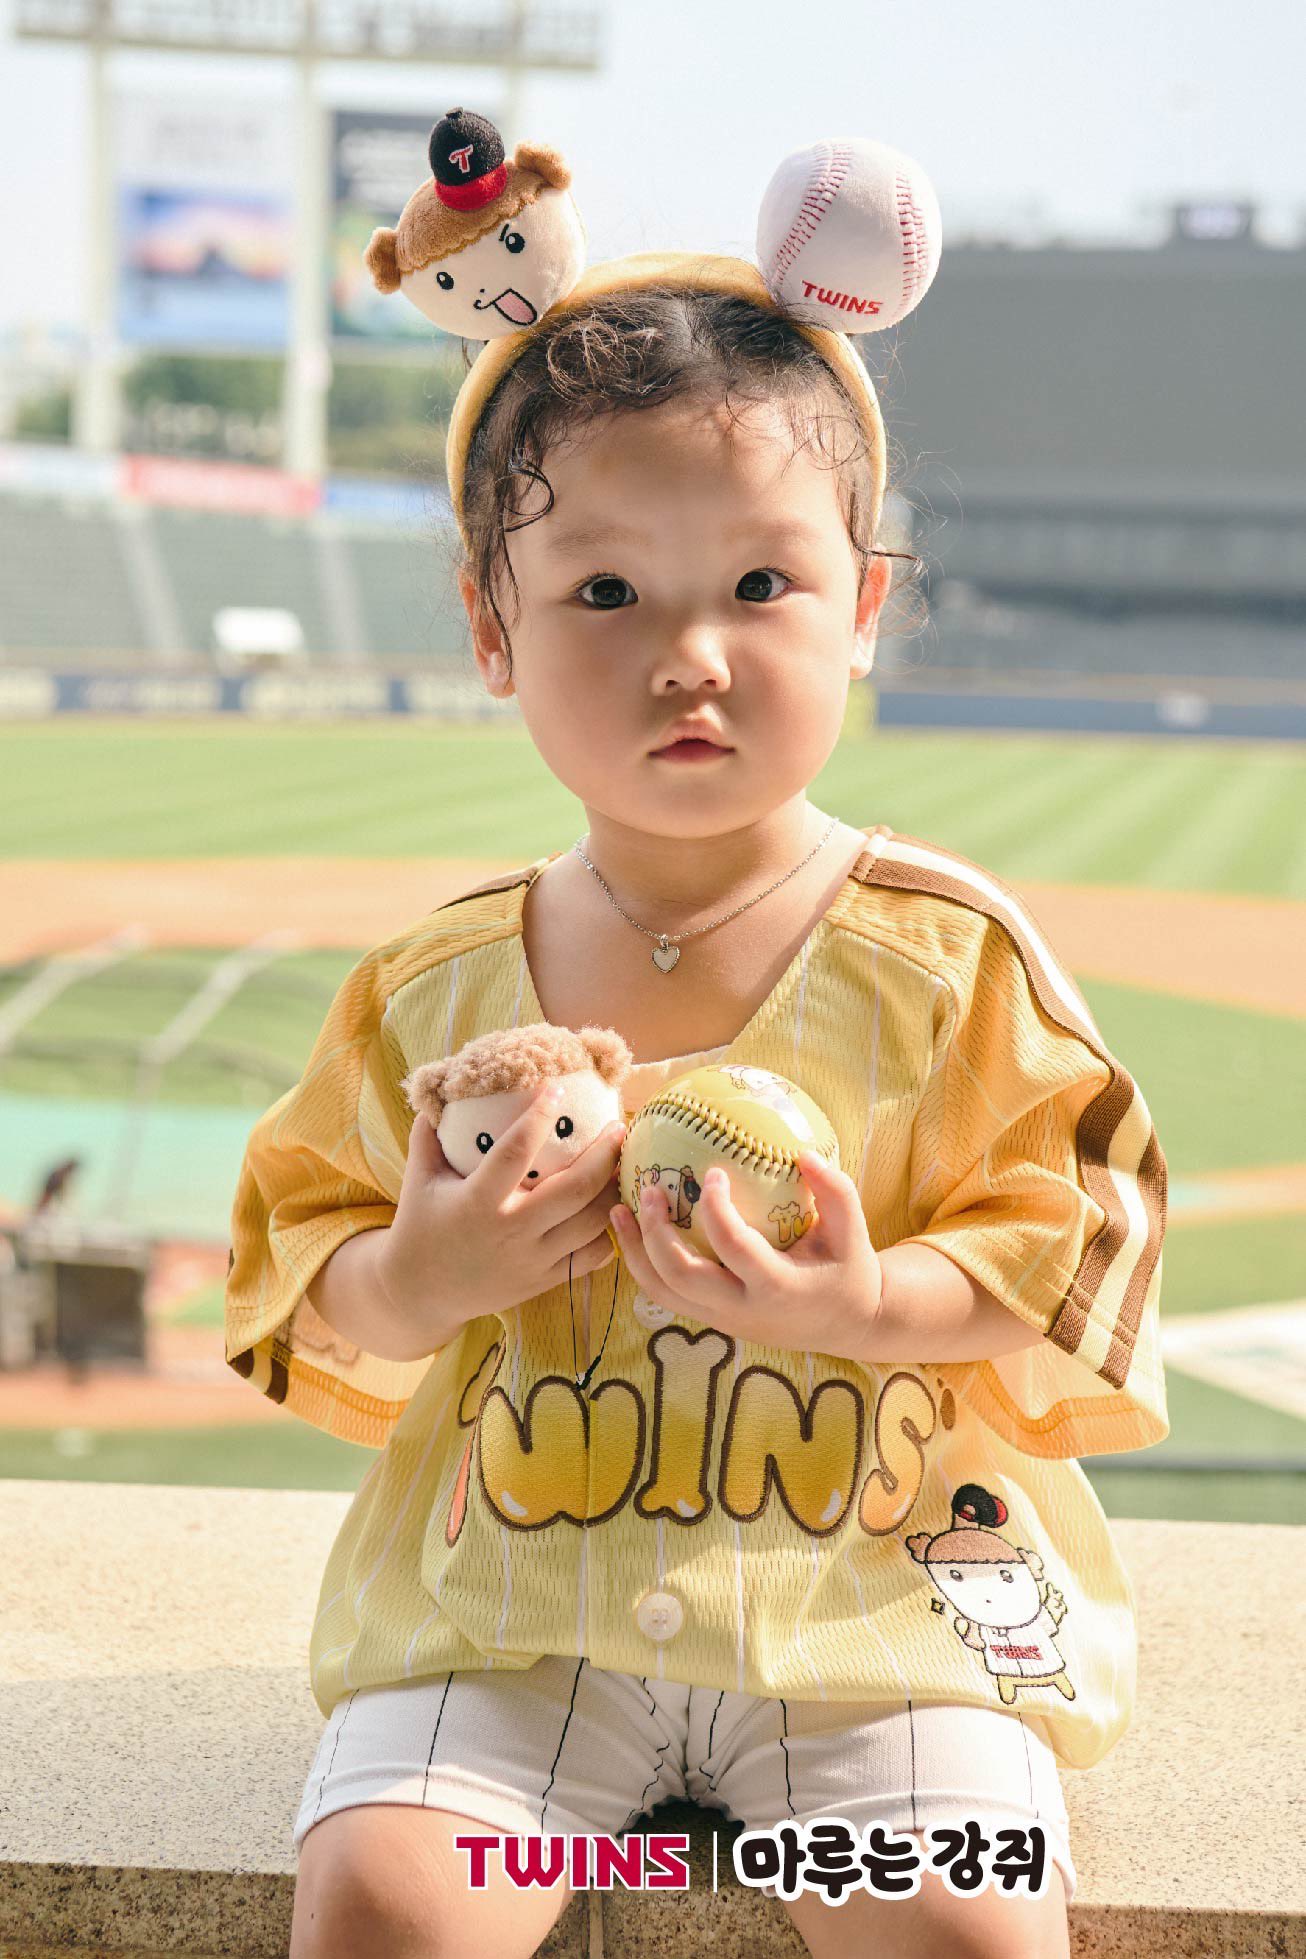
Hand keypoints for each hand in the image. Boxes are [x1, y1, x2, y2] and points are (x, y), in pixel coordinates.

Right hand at [378, 1084, 625, 1342]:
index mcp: (477, 1201)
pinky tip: (607, 1207)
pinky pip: (592, 1255)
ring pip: (592, 1223)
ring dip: (612, 1189)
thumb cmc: (421, 1227)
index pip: (515, 1152)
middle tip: (617, 1127)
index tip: (558, 1087)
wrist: (421, 1294)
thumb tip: (439, 1092)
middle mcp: (511, 1231)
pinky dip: (607, 1230)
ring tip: (621, 1163)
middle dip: (604, 1154)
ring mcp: (533, 1260)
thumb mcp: (419, 1179)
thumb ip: (428, 1136)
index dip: (539, 1117)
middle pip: (576, 1189)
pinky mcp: (545, 1280)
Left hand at [609, 1150, 883, 1362]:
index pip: (734, 1247)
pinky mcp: (711, 1321)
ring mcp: (721, 1320)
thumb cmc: (847, 1269)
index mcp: (776, 1287)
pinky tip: (634, 1230)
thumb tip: (804, 1152)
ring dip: (636, 1250)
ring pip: (661, 1292)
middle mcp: (741, 1309)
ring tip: (618, 1210)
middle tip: (648, 1189)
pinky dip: (644, 1264)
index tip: (714, 1172)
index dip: (716, 1209)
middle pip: (681, 1276)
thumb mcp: (852, 1231)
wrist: (844, 1325)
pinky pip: (666, 1295)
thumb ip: (835, 1190)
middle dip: (656, 1232)